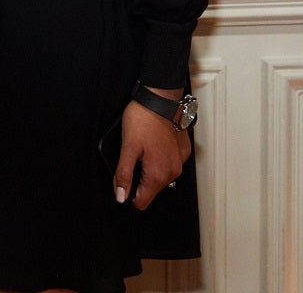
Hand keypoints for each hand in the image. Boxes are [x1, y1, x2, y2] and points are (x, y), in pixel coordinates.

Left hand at [114, 91, 191, 210]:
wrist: (160, 100)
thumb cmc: (142, 120)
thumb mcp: (127, 148)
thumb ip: (123, 175)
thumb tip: (120, 196)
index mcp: (158, 175)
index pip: (142, 202)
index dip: (128, 194)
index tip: (123, 180)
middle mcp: (173, 173)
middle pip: (151, 190)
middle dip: (139, 179)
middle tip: (131, 157)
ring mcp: (179, 163)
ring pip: (161, 178)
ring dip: (149, 169)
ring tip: (142, 150)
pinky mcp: (182, 152)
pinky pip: (169, 164)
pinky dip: (160, 159)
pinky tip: (153, 145)